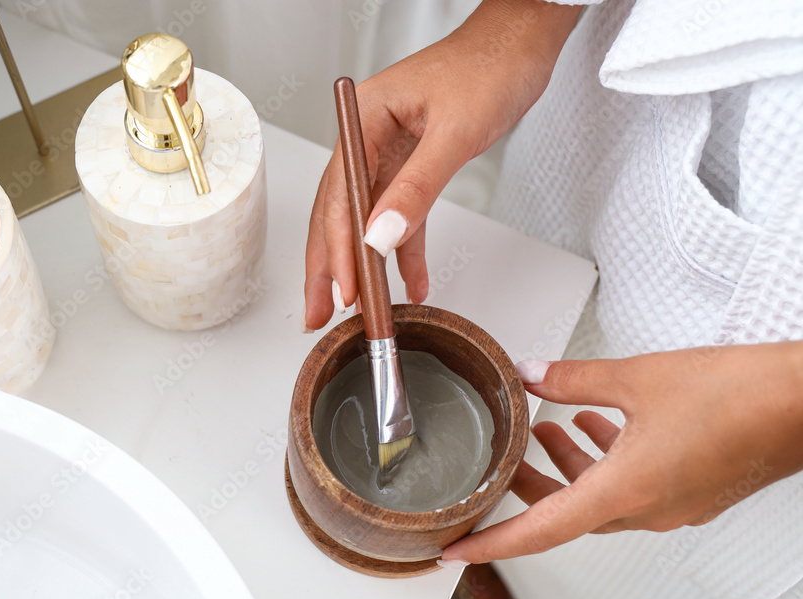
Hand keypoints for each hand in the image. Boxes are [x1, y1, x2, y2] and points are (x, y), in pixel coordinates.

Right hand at [302, 0, 582, 330]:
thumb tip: (381, 236)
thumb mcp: (454, 133)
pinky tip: (411, 282)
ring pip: (365, 221)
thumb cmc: (489, 68)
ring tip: (355, 310)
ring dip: (362, 266)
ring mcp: (388, 153)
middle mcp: (367, 138)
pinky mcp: (412, 165)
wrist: (520, 45)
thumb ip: (417, 188)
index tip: (342, 290)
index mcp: (363, 120)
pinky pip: (401, 216)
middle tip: (317, 314)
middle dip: (329, 268)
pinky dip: (405, 251)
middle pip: (338, 213)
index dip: (338, 249)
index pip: (339, 197)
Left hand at [439, 341, 802, 564]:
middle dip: (529, 487)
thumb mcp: (636, 377)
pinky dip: (604, 462)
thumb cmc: (740, 395)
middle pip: (567, 512)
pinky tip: (598, 426)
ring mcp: (672, 505)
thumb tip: (533, 374)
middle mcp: (647, 509)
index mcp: (625, 492)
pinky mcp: (691, 490)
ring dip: (568, 468)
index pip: (540, 530)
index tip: (457, 549)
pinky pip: (630, 486)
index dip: (492, 543)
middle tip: (504, 462)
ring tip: (548, 432)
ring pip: (599, 497)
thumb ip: (574, 379)